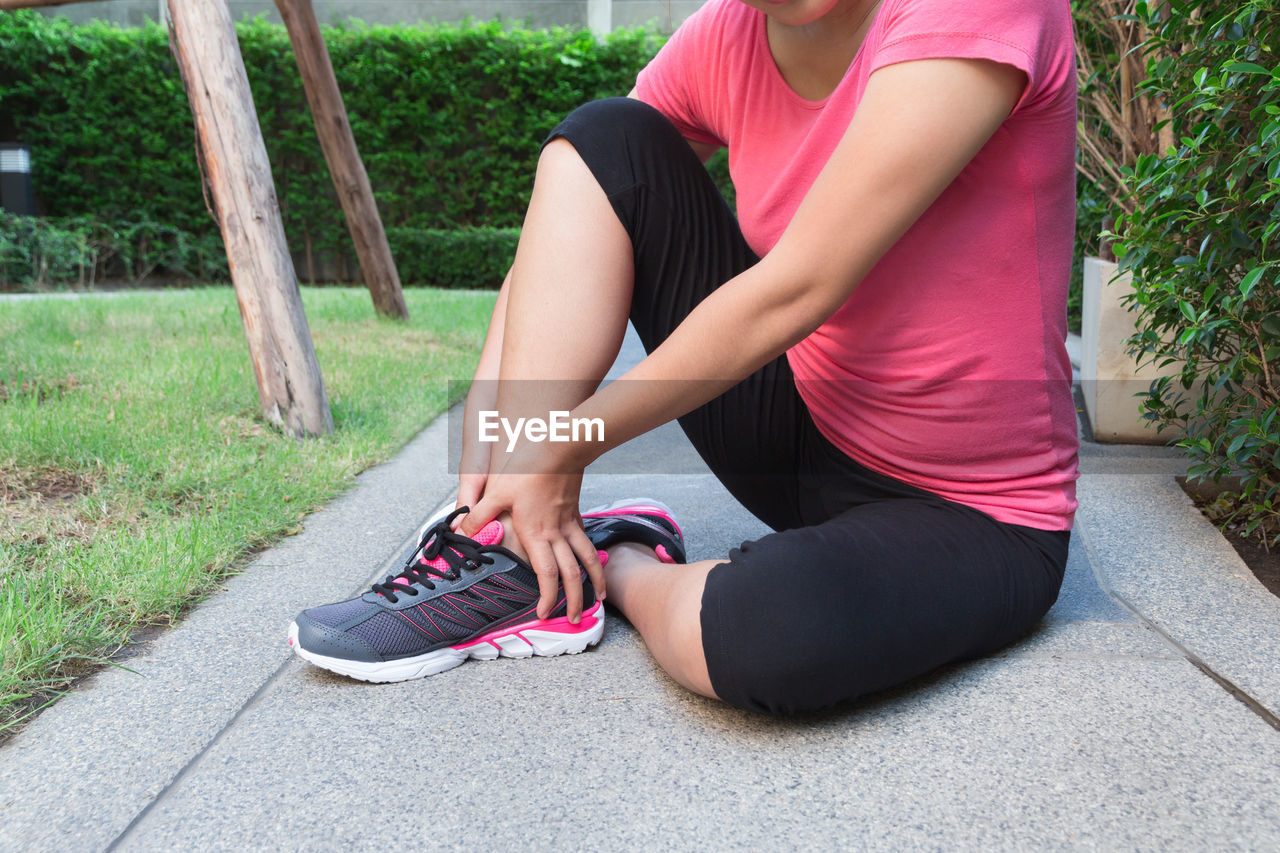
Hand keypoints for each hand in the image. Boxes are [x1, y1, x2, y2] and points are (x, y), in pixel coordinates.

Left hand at [459, 443, 603, 622]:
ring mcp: (571, 522)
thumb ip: (479, 514)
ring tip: (599, 596)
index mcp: (537, 533)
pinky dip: (589, 553)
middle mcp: (558, 533)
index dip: (547, 597)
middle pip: (573, 574)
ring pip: (588, 558)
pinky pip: (584, 538)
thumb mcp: (496, 490)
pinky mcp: (575, 510)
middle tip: (575, 618)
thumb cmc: (529, 466)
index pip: (547, 574)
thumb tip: (460, 531)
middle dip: (576, 600)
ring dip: (595, 579)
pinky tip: (588, 558)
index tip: (542, 614)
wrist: (562, 444)